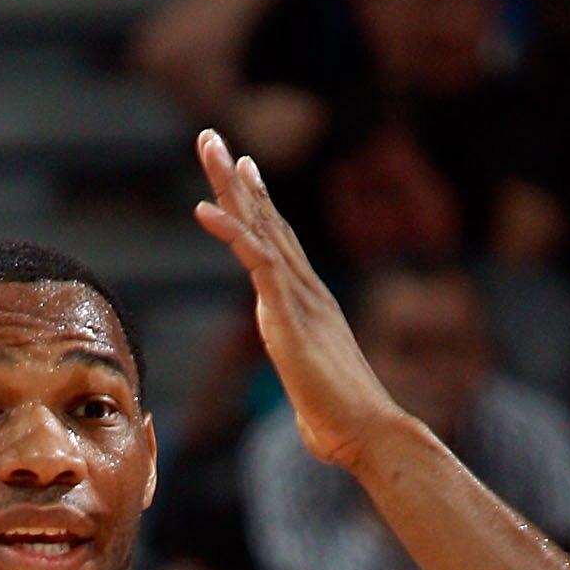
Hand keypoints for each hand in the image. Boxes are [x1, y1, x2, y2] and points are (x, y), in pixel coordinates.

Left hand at [193, 131, 405, 469]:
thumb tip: (309, 412)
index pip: (279, 242)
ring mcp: (298, 297)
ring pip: (259, 227)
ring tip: (208, 145)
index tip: (243, 168)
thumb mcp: (311, 396)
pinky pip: (255, 262)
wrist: (366, 432)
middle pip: (266, 220)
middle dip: (237, 178)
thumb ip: (305, 390)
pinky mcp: (288, 315)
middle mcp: (305, 289)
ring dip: (230, 185)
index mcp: (308, 303)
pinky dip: (230, 232)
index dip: (259, 203)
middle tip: (212, 138)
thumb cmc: (341, 425)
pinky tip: (203, 209)